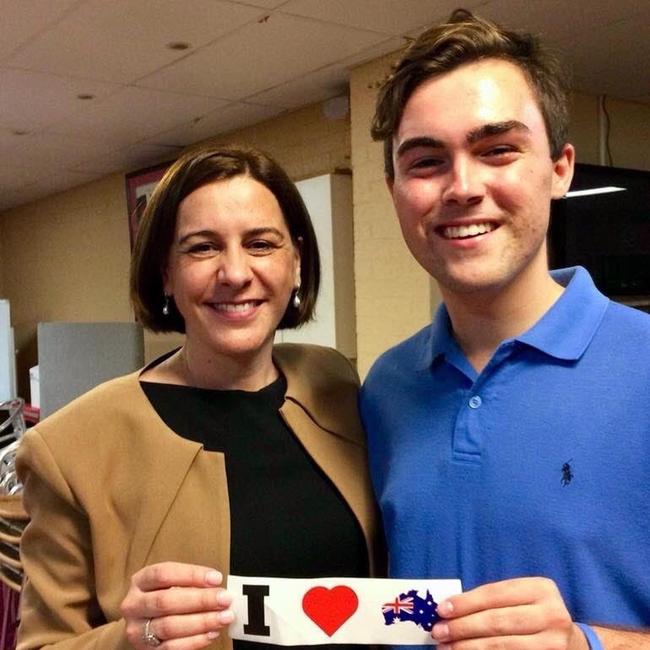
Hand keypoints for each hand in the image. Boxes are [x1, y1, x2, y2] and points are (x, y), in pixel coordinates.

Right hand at [121, 561, 233, 648]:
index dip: (192, 575)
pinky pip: (171, 648)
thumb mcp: (170, 583)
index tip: (216, 578)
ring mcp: (137, 630)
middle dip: (200, 600)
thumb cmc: (163, 596)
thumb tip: (217, 586)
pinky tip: (211, 633)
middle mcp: (134, 605)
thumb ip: (190, 583)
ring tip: (223, 617)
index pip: (164, 574)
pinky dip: (194, 641)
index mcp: (140, 581)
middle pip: (166, 601)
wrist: (143, 624)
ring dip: (201, 622)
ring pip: (169, 626)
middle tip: (225, 599)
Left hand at [431, 577, 587, 648]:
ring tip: (446, 648)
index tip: (441, 610)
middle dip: (463, 627)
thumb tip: (449, 608)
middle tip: (439, 632)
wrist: (571, 643)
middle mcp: (552, 615)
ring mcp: (553, 644)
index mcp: (541, 589)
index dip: (466, 603)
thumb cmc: (533, 613)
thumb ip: (492, 600)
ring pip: (502, 646)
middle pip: (497, 621)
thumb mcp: (520, 597)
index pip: (495, 594)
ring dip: (468, 648)